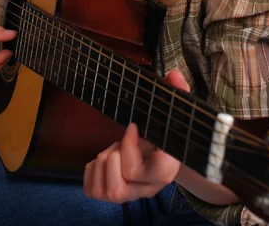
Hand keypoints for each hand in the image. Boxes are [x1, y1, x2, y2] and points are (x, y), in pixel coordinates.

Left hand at [83, 69, 189, 202]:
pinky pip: (91, 190)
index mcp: (166, 170)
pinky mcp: (110, 194)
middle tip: (120, 141)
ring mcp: (129, 194)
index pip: (149, 173)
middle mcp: (148, 189)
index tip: (132, 125)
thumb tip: (174, 73)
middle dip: (113, 157)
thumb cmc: (165, 131)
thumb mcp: (173, 113)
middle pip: (119, 189)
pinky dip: (91, 171)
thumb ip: (177, 93)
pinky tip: (104, 159)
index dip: (133, 148)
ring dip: (103, 163)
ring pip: (105, 191)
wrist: (162, 153)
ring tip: (114, 149)